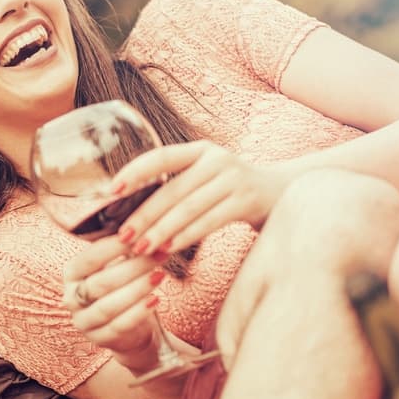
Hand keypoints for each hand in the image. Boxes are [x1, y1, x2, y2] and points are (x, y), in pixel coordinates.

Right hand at [62, 236, 169, 372]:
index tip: (140, 236)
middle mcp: (71, 297)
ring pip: (108, 306)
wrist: (127, 328)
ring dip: (136, 289)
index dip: (115, 247)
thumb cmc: (122, 287)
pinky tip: (155, 300)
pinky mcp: (98, 339)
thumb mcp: (118, 266)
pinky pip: (119, 326)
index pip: (90, 258)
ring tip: (159, 276)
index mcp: (72, 273)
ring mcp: (83, 321)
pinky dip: (138, 312)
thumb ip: (126, 251)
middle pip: (101, 282)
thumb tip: (143, 230)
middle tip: (159, 255)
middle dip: (133, 267)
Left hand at [111, 140, 290, 254]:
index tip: (112, 191)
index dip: (135, 172)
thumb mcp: (208, 179)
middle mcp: (217, 159)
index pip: (161, 156)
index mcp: (201, 150)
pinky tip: (169, 248)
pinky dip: (187, 235)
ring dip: (162, 230)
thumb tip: (134, 216)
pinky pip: (210, 220)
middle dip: (144, 215)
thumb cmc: (235, 192)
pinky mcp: (246, 200)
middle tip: (123, 237)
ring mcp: (234, 178)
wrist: (286, 193)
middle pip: (172, 189)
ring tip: (142, 248)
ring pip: (189, 207)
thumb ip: (179, 188)